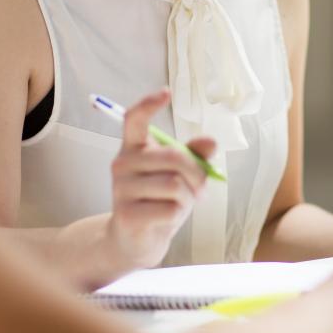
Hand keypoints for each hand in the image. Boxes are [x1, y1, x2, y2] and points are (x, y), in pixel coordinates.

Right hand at [106, 89, 216, 269]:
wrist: (136, 239)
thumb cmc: (159, 200)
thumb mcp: (179, 174)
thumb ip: (193, 156)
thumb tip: (211, 142)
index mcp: (133, 148)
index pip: (134, 119)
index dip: (149, 104)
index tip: (166, 92)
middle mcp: (122, 164)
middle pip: (173, 157)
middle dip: (197, 174)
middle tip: (201, 188)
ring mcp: (121, 189)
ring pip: (175, 185)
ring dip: (189, 197)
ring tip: (182, 204)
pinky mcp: (127, 214)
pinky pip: (171, 208)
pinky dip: (180, 214)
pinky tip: (168, 218)